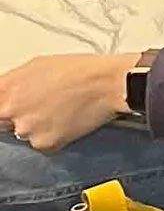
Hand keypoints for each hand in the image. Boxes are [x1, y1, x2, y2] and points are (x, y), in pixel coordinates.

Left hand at [0, 52, 140, 150]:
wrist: (106, 83)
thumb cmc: (78, 70)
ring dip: (36, 127)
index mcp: (5, 89)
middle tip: (40, 106)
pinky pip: (41, 144)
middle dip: (17, 117)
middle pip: (4, 123)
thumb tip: (4, 93)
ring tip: (57, 110)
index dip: (4, 110)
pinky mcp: (45, 144)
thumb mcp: (35, 66)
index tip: (9, 112)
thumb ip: (11, 84)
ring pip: (23, 134)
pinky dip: (52, 136)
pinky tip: (65, 120)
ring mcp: (27, 130)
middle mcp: (11, 111)